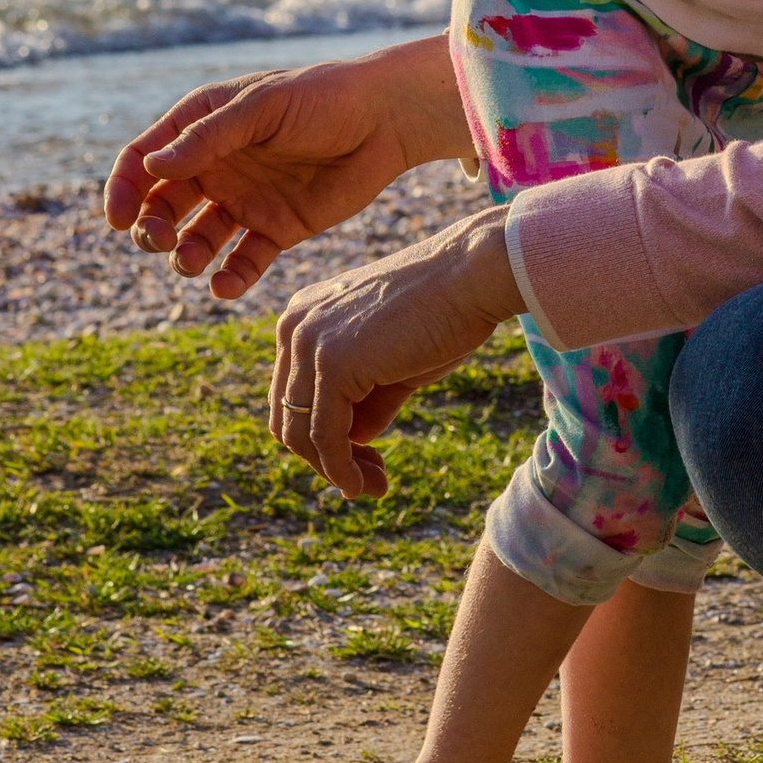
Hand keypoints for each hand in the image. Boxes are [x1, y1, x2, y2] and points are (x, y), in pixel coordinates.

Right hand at [103, 35, 473, 299]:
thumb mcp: (264, 108)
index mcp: (203, 127)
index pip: (145, 160)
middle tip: (160, 240)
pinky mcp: (277, 229)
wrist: (387, 120)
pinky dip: (229, 279)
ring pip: (197, 239)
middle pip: (162, 206)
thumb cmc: (323, 98)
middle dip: (150, 227)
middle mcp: (217, 166)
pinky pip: (242, 262)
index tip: (116, 217)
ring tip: (191, 261)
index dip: (124, 188)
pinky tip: (225, 286)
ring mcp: (245, 200)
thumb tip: (154, 166)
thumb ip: (211, 137)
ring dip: (184, 255)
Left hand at [269, 214, 524, 499]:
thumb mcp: (394, 360)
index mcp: (305, 317)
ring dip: (334, 470)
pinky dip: (340, 468)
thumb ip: (366, 397)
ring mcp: (308, 342)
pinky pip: (325, 434)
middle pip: (288, 417)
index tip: (365, 460)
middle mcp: (294, 326)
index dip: (321, 437)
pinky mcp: (331, 363)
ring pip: (301, 432)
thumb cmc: (446, 309)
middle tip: (368, 483)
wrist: (474, 273)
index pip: (293, 394)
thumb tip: (352, 442)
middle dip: (324, 458)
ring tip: (371, 488)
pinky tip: (364, 484)